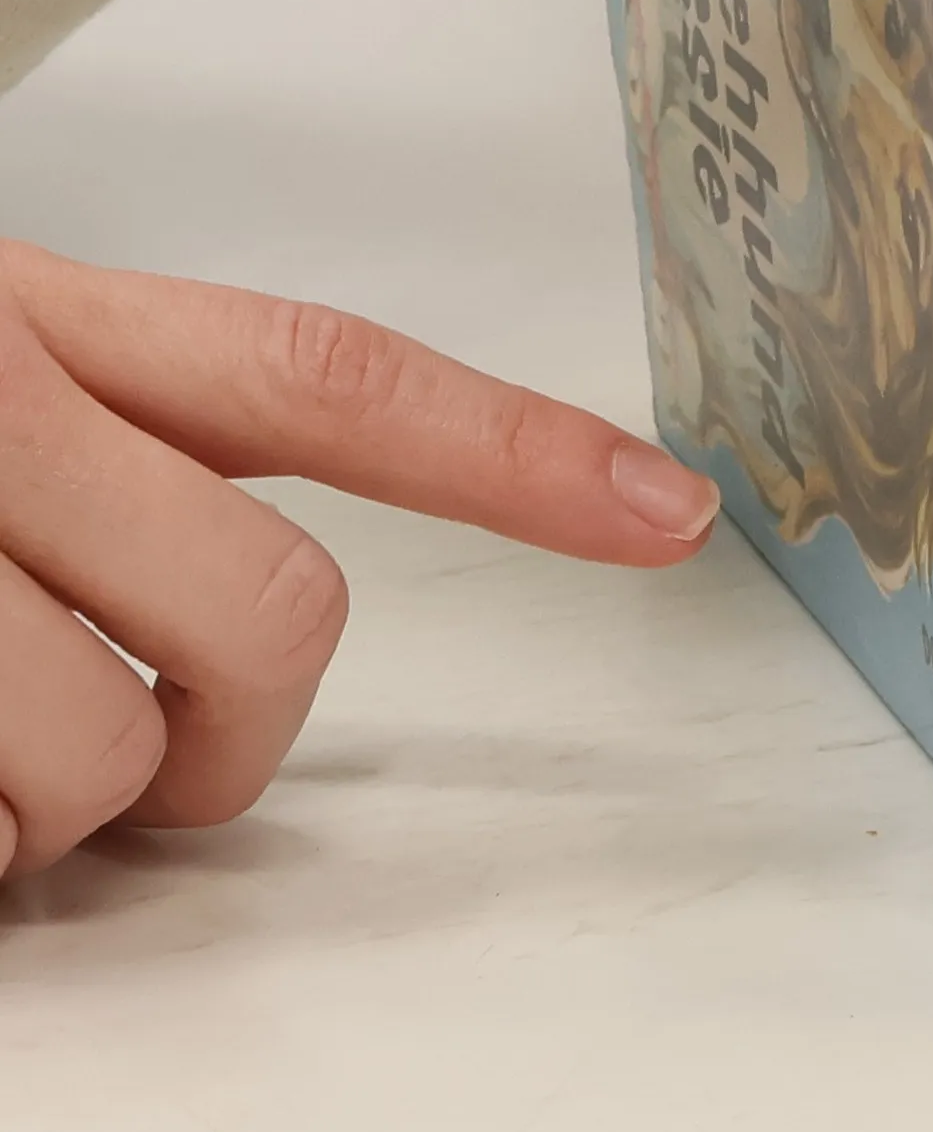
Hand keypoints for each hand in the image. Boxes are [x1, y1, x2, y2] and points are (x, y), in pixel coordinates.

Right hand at [0, 240, 715, 879]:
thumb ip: (125, 449)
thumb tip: (251, 593)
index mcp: (57, 328)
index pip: (331, 377)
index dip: (518, 450)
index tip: (667, 507)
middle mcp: (1, 406)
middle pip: (273, 605)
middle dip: (239, 730)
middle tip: (158, 748)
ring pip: (110, 754)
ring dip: (66, 802)